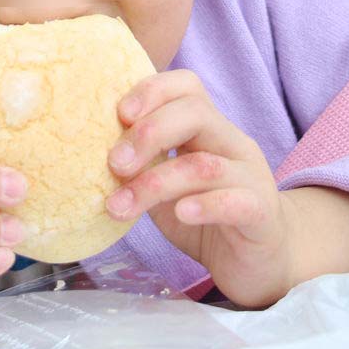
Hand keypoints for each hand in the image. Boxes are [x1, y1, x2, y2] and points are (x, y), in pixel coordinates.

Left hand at [103, 69, 296, 307]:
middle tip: (113, 164)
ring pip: (204, 164)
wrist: (256, 263)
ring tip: (120, 206)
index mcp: (209, 129)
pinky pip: (235, 201)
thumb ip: (140, 164)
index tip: (118, 114)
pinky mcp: (262, 213)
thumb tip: (87, 149)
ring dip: (155, 183)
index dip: (152, 91)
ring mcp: (251, 176)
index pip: (188, 86)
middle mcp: (233, 143)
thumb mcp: (165, 185)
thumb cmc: (203, 218)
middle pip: (196, 113)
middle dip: (148, 133)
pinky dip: (204, 205)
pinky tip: (179, 214)